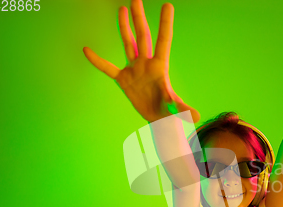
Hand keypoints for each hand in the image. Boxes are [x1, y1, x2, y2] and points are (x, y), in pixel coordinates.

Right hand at [83, 1, 199, 122]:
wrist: (160, 120)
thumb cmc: (171, 113)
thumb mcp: (176, 110)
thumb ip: (183, 110)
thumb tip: (196, 116)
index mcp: (160, 67)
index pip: (163, 41)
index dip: (165, 24)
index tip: (168, 5)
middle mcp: (146, 63)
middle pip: (142, 36)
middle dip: (139, 18)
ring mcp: (134, 69)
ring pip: (128, 44)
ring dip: (124, 27)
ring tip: (122, 9)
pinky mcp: (124, 80)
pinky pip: (108, 68)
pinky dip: (97, 60)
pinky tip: (86, 50)